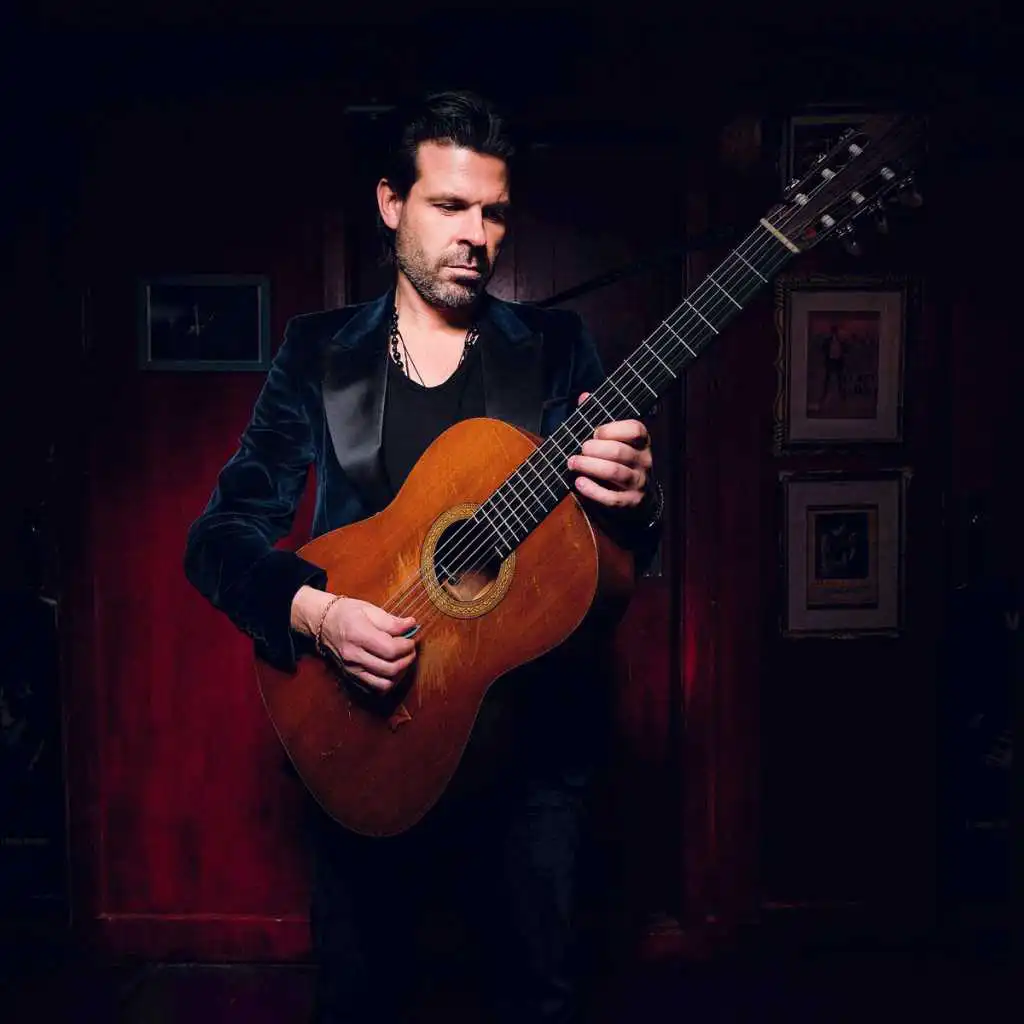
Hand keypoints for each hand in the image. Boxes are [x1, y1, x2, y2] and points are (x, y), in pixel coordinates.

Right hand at [318, 596, 417, 691]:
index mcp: (357, 634)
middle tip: (410, 649)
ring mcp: (351, 669)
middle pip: (390, 668)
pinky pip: (375, 689)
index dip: (407, 646)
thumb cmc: (347, 613)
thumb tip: (412, 625)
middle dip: (407, 660)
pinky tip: (391, 670)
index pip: (390, 649)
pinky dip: (388, 682)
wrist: (323, 623)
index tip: (411, 639)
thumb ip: (391, 621)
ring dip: (400, 674)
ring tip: (402, 660)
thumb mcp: (369, 609)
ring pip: (384, 684)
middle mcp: (353, 655)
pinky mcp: (350, 678)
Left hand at [566, 392, 652, 509]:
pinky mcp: (630, 502)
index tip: (595, 432)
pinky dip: (593, 490)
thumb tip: (584, 396)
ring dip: (590, 466)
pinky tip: (579, 483)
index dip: (613, 429)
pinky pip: (612, 498)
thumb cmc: (620, 462)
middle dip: (595, 449)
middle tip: (579, 449)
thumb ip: (599, 418)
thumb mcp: (614, 440)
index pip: (636, 430)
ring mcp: (639, 483)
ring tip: (572, 463)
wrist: (637, 499)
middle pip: (620, 452)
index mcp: (641, 442)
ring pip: (615, 472)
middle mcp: (643, 461)